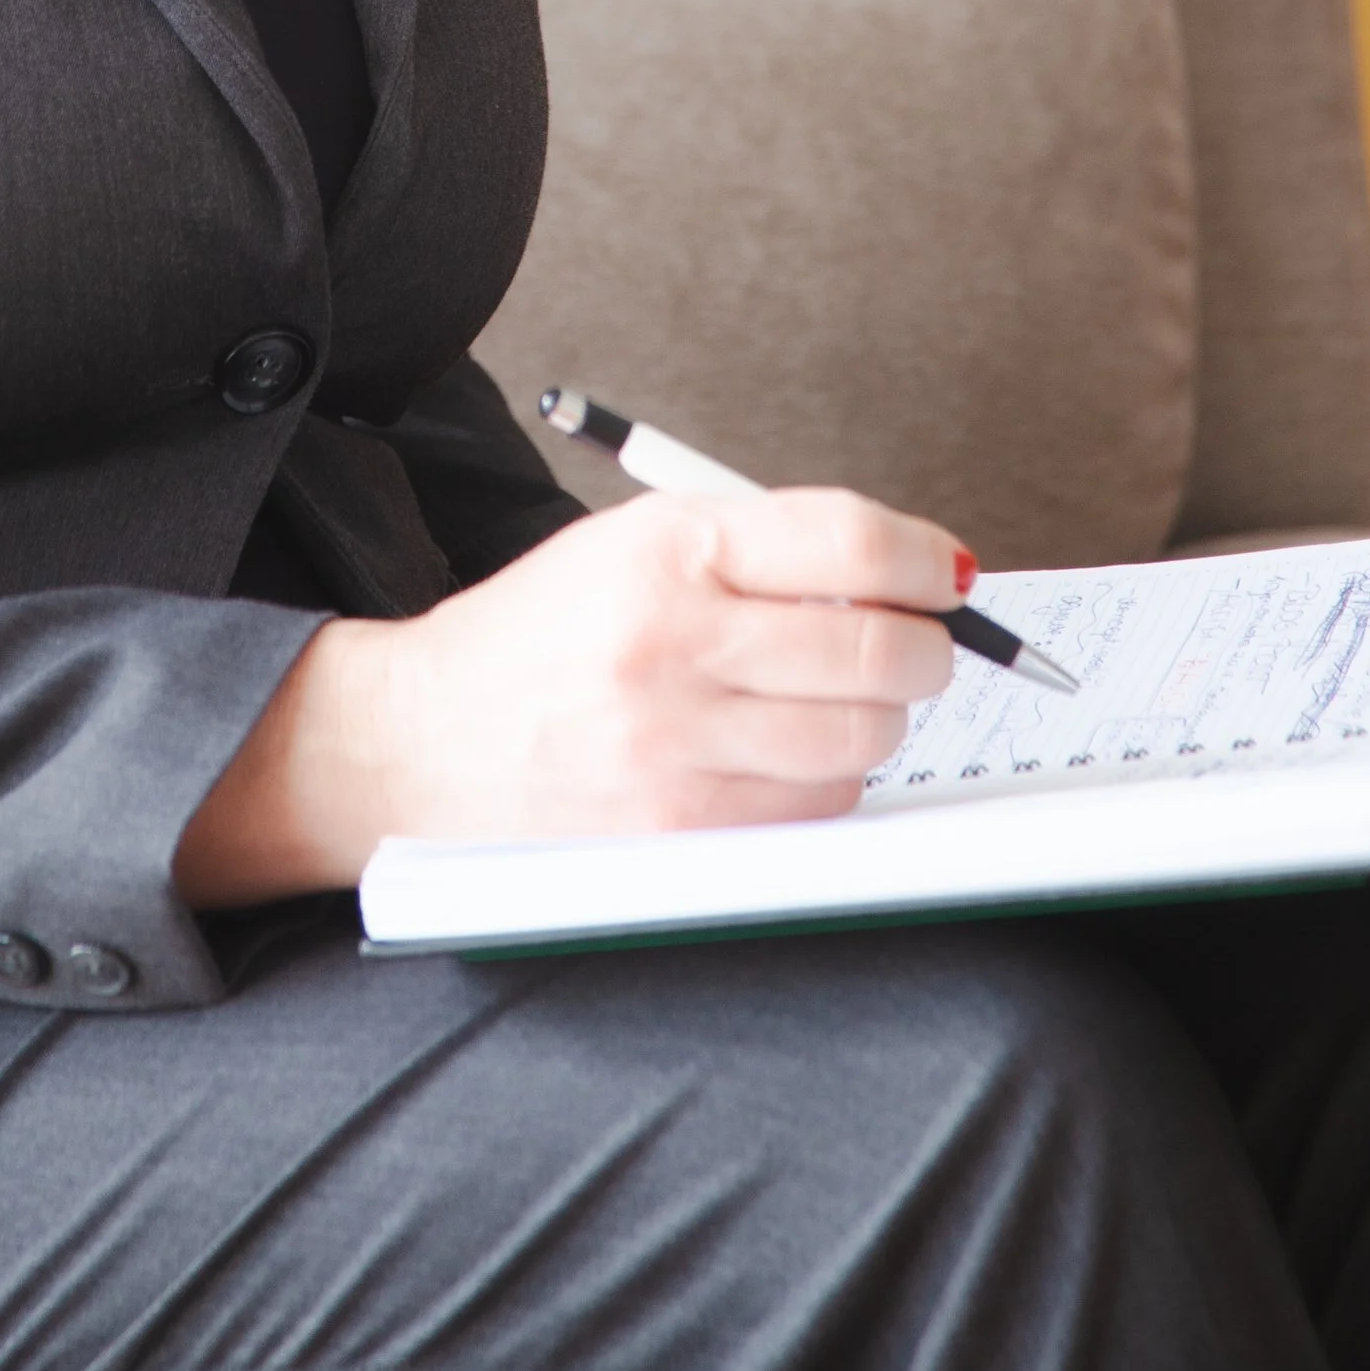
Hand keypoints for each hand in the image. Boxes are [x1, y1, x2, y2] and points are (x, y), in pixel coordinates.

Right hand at [176, 486, 963, 905]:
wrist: (424, 737)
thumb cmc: (547, 633)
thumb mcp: (637, 543)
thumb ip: (766, 549)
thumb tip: (915, 573)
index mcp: (665, 547)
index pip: (848, 542)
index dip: (923, 560)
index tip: (945, 573)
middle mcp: (671, 642)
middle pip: (876, 651)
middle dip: (927, 649)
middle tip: (923, 645)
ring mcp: (675, 745)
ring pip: (861, 739)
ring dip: (878, 721)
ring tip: (839, 699)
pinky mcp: (677, 828)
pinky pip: (816, 808)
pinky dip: (826, 781)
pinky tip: (782, 754)